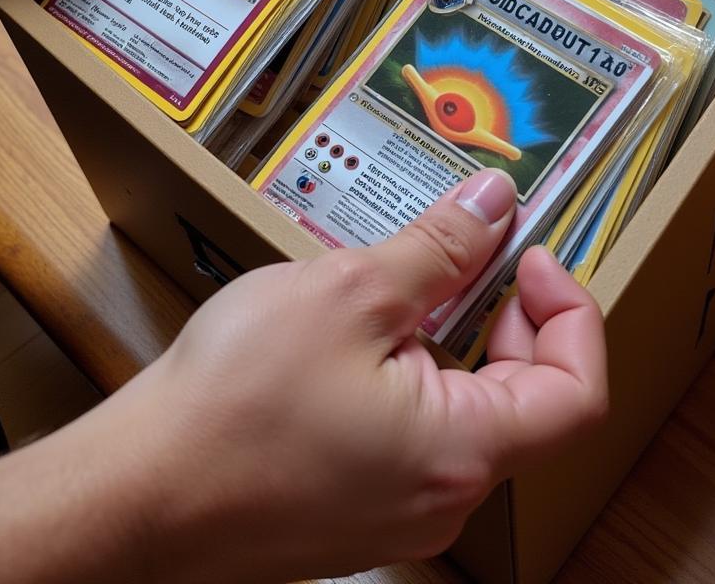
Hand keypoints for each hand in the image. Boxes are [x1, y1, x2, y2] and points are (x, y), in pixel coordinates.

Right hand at [0, 169, 607, 583]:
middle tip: (469, 259)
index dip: (571, 311)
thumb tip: (494, 204)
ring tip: (403, 290)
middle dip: (509, 316)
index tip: (532, 258)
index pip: (578, 390)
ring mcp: (401, 510)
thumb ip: (441, 248)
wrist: (136, 488)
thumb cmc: (231, 405)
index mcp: (462, 452)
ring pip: (470, 412)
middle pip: (527, 398)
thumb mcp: (351, 292)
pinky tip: (365, 337)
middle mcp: (444, 498)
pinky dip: (416, 375)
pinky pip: (420, 434)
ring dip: (456, 342)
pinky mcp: (361, 504)